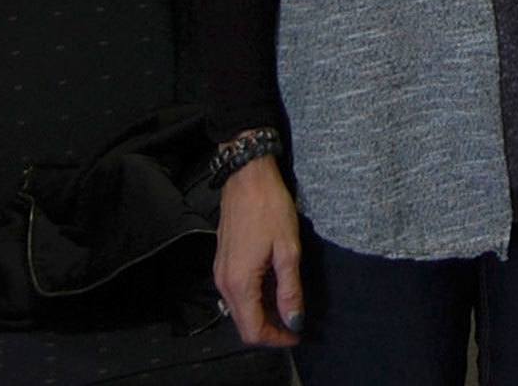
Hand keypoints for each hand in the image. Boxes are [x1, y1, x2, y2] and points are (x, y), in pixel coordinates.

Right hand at [213, 156, 303, 347]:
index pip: (252, 330)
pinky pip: (237, 293)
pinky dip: (256, 299)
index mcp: (239, 283)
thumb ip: (290, 288)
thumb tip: (294, 320)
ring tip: (290, 305)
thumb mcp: (288, 249)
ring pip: (240, 309)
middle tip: (296, 322)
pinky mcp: (223, 263)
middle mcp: (224, 283)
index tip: (297, 334)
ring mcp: (221, 273)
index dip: (275, 338)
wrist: (247, 178)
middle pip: (244, 323)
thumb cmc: (269, 208)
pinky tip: (275, 287)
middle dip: (270, 329)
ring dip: (263, 314)